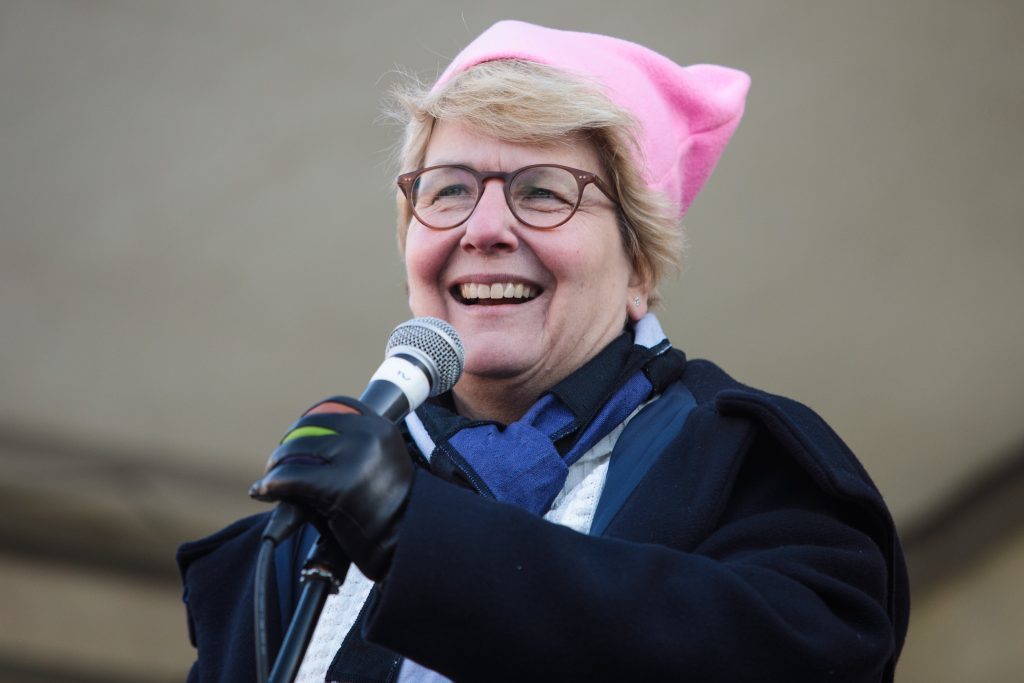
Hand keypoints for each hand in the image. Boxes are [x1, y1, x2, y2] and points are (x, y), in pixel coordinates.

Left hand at [249, 398, 412, 580]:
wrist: (407, 541)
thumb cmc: (389, 511)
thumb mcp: (380, 466)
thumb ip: (353, 451)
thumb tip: (305, 451)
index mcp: (381, 428)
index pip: (338, 407)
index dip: (310, 421)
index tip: (296, 438)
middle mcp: (370, 437)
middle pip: (311, 428)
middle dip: (287, 447)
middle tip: (275, 466)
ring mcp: (357, 460)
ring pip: (296, 452)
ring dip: (275, 467)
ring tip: (268, 482)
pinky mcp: (340, 487)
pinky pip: (292, 479)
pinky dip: (271, 485)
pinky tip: (263, 491)